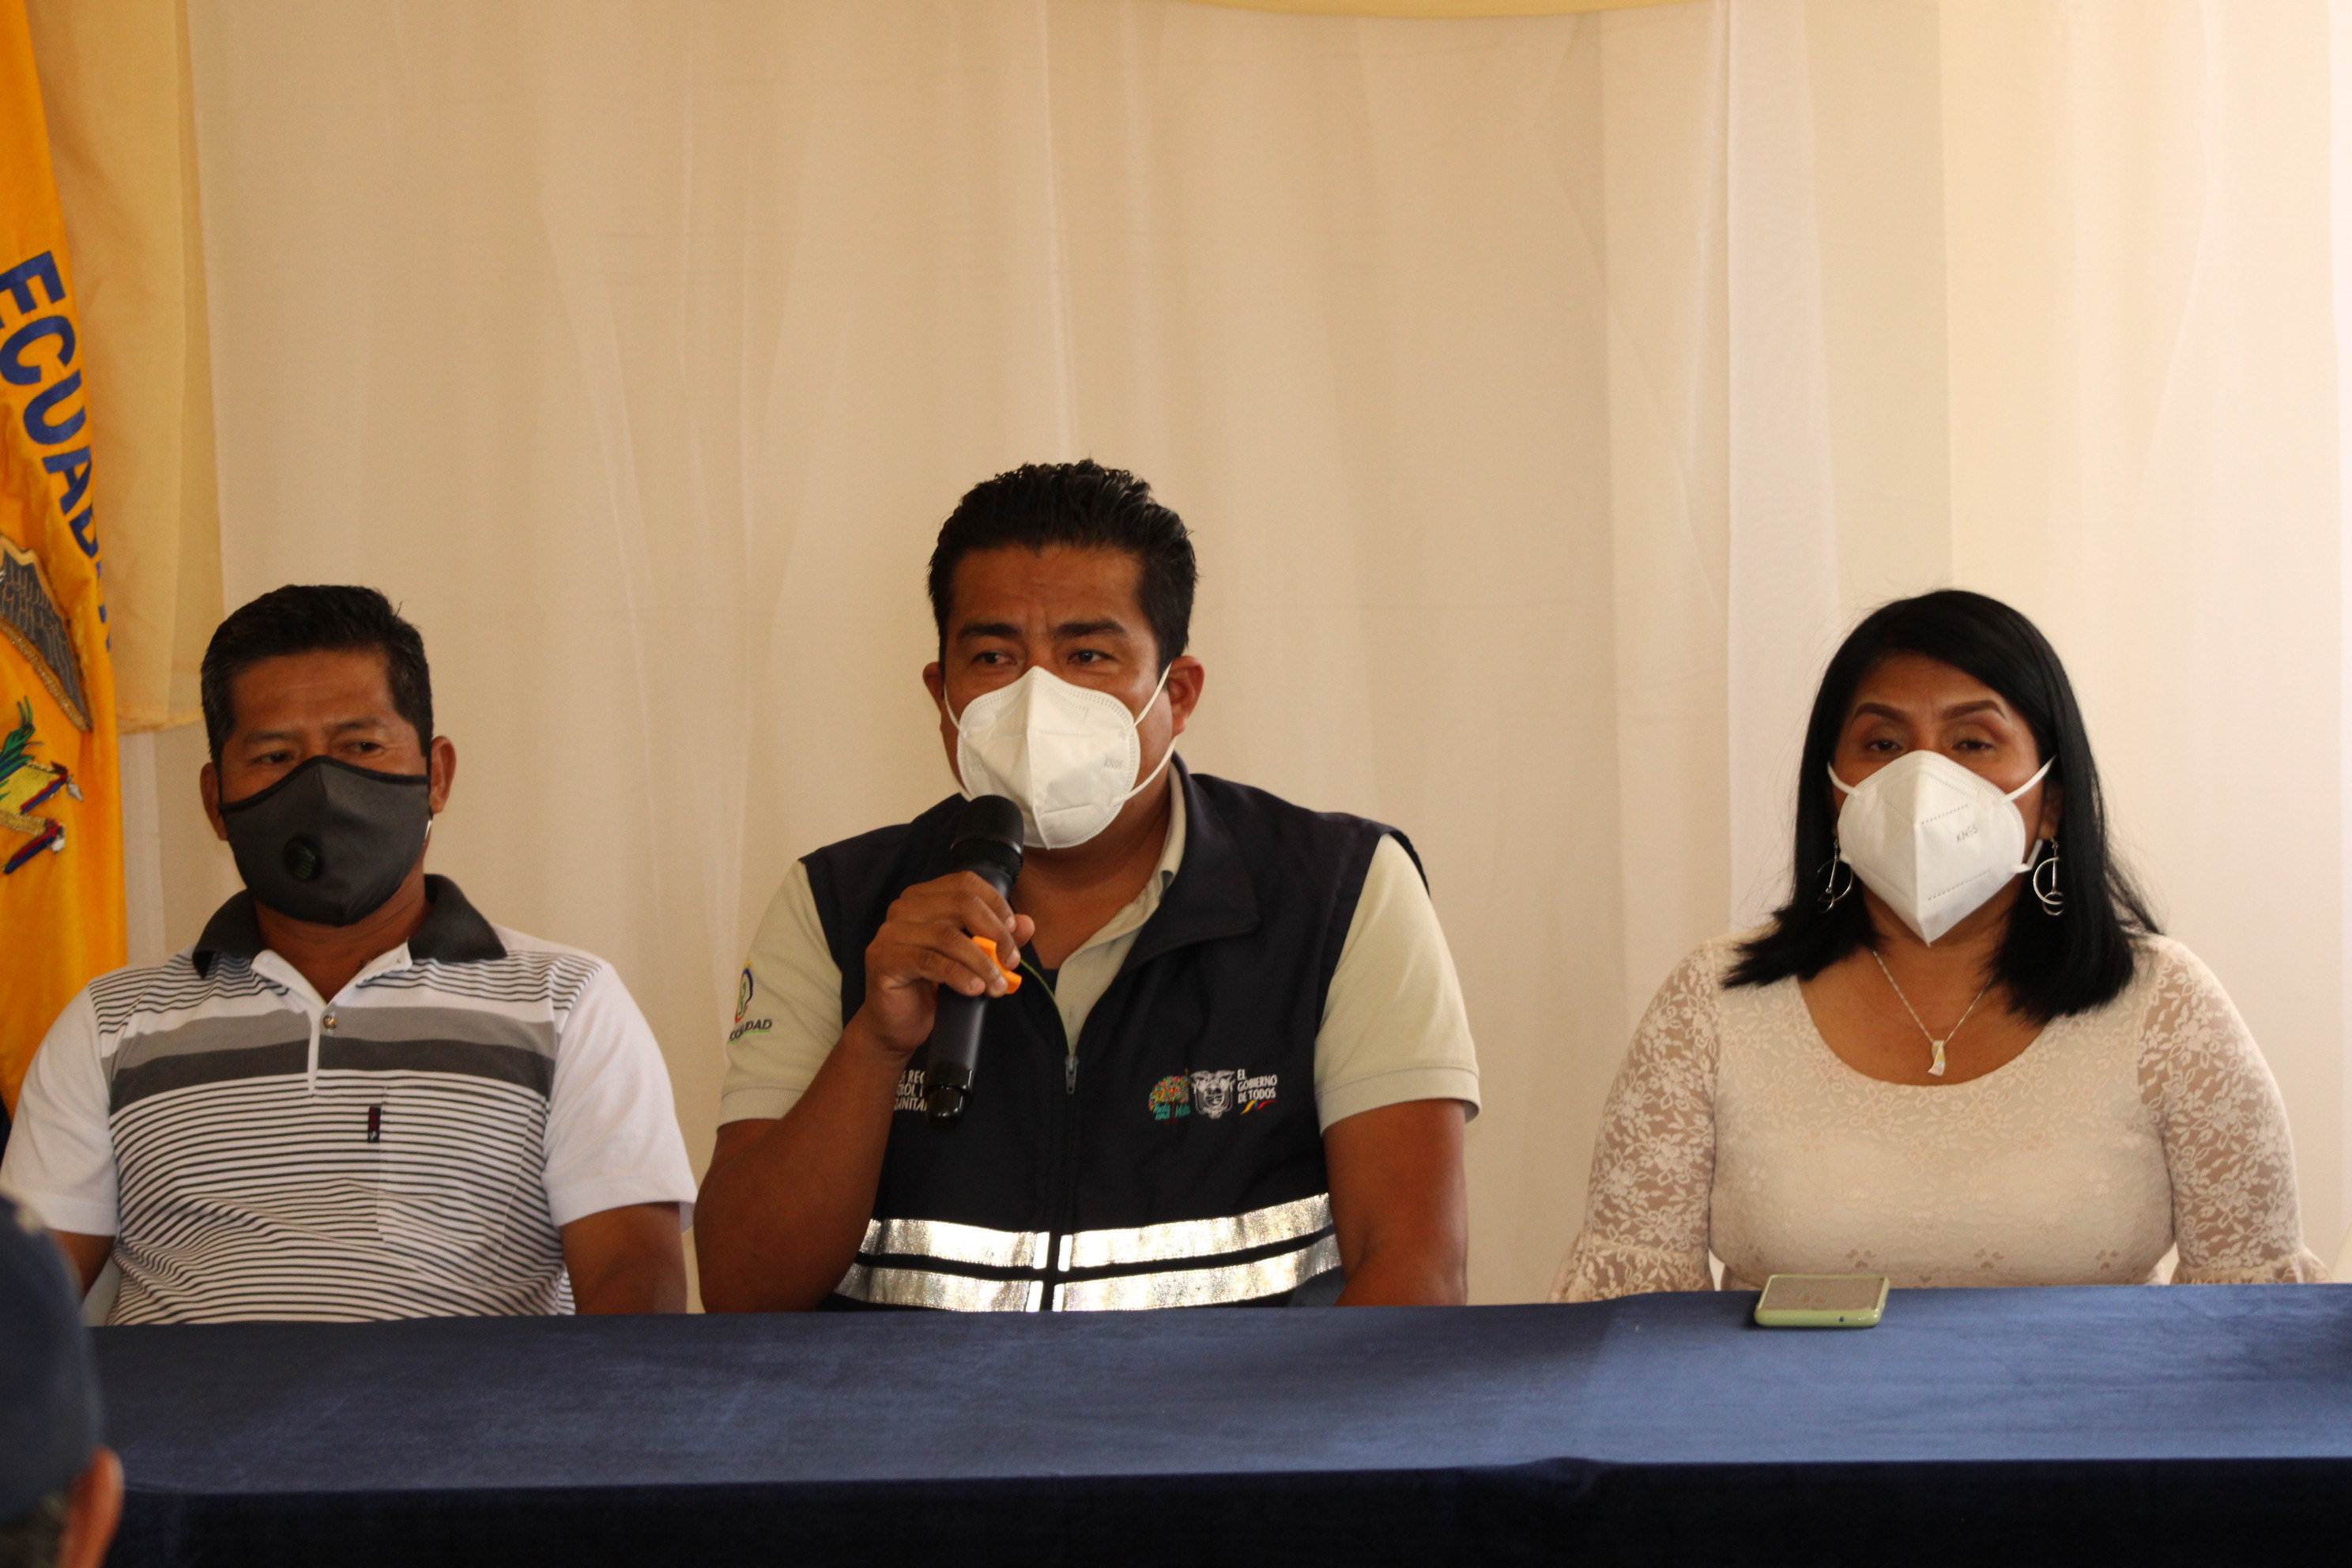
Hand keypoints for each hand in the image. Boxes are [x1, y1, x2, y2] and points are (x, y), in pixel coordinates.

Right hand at [850, 872, 1035, 1057]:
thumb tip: (1027, 923)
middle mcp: (904, 908)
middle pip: (961, 903)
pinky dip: (959, 975)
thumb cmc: (933, 987)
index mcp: (924, 898)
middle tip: (1011, 962)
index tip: (1015, 932)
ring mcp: (891, 932)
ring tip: (997, 985)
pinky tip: (974, 989)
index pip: (966, 883)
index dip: (996, 905)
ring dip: (981, 962)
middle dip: (995, 933)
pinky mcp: (884, 959)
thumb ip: (997, 938)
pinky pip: (930, 961)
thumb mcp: (971, 959)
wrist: (898, 1025)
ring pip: (948, 935)